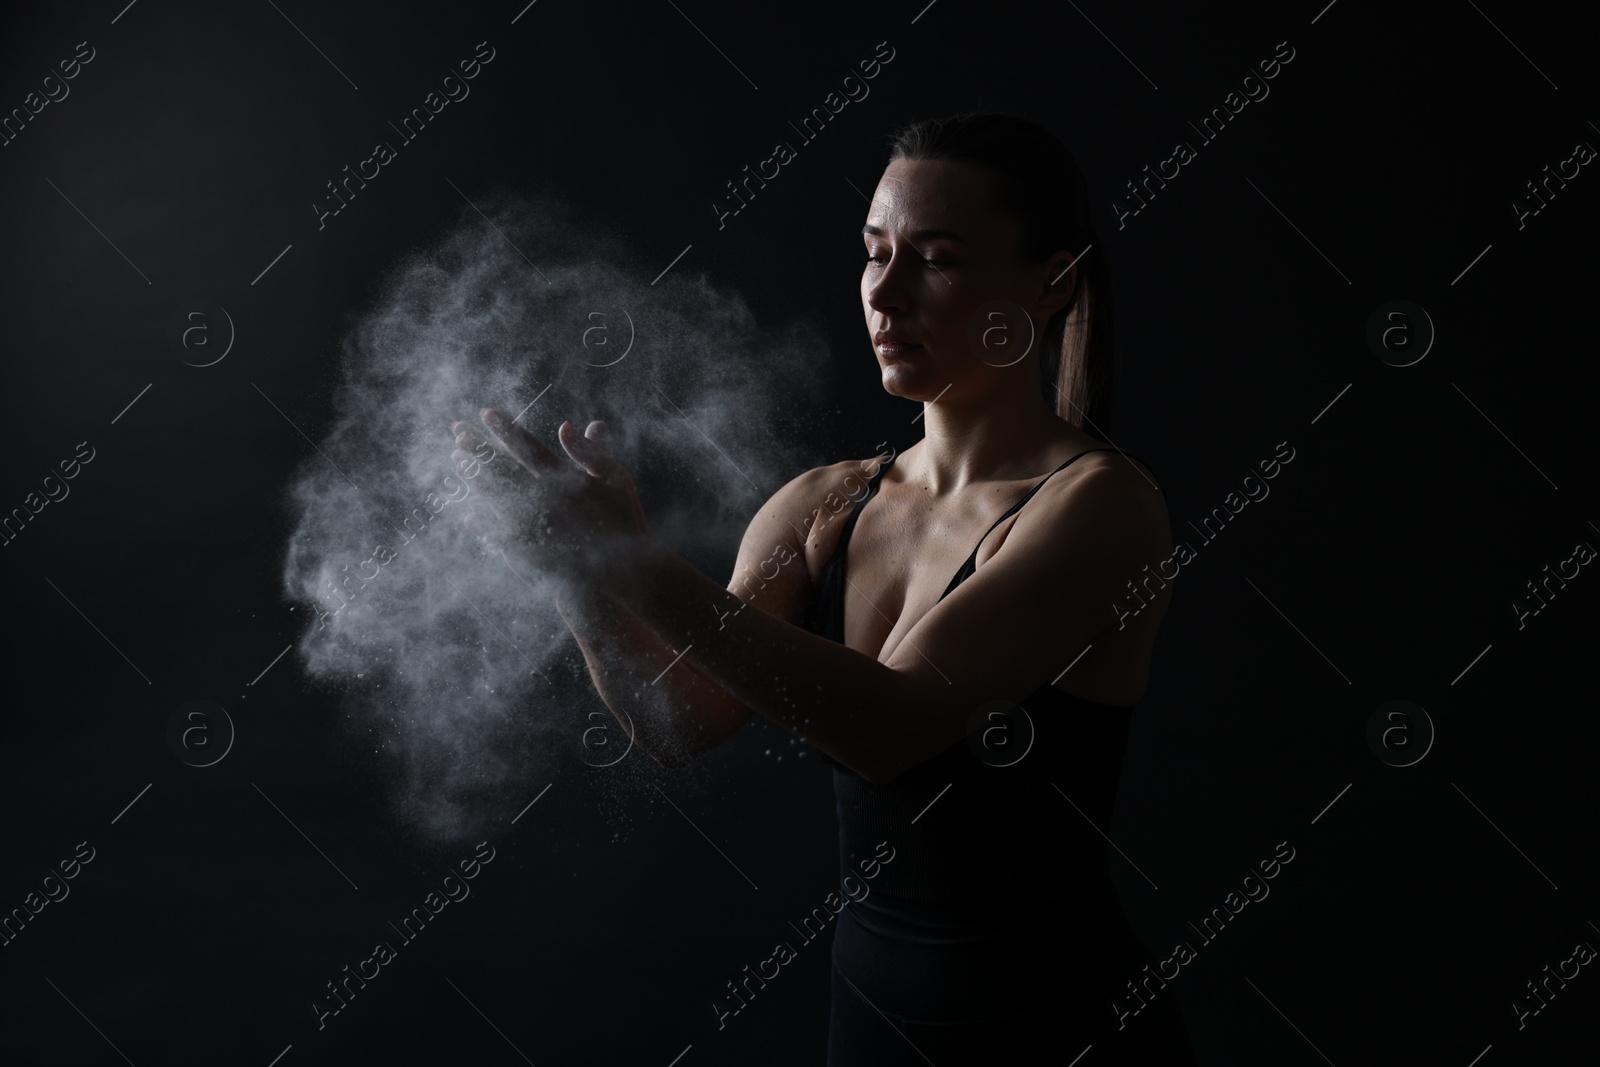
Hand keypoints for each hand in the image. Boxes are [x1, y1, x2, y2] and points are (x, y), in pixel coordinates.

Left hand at [450, 409, 650, 595]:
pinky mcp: (530, 551)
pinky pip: (498, 532)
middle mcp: (544, 498)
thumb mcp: (616, 479)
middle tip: (457, 431)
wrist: (623, 570)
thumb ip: (592, 452)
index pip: (527, 446)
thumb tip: (567, 426)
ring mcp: (533, 524)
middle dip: (479, 447)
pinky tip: (470, 512)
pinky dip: (483, 521)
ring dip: (474, 477)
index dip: (505, 428)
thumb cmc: (623, 520)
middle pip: (503, 467)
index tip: (486, 413)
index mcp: (564, 477)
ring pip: (495, 496)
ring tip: (457, 461)